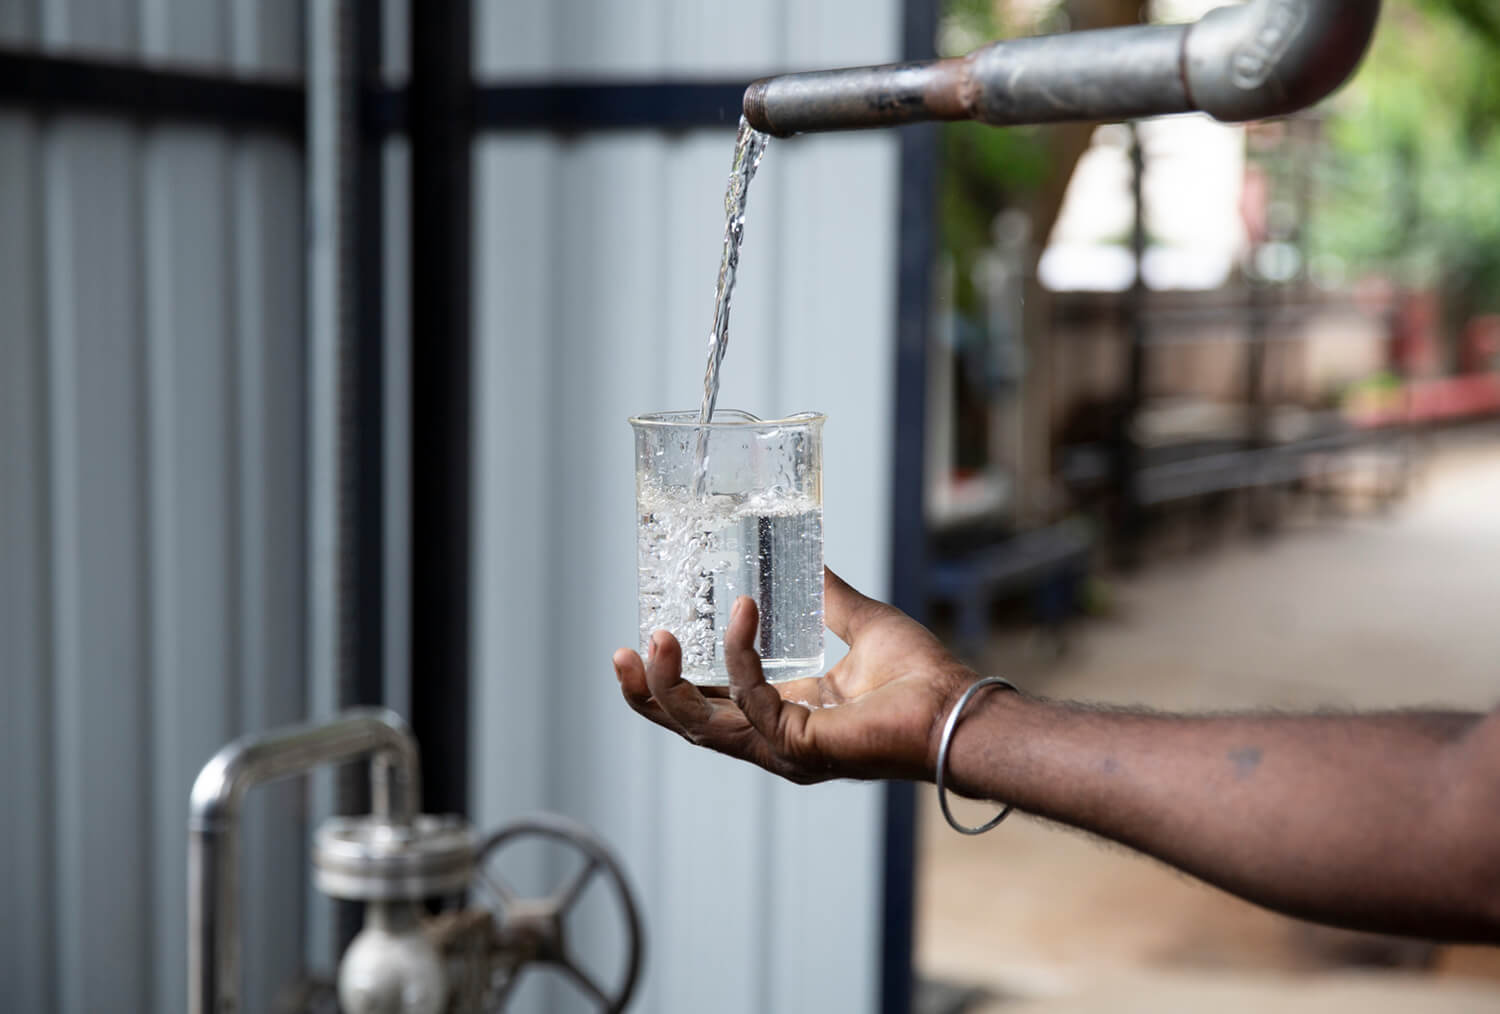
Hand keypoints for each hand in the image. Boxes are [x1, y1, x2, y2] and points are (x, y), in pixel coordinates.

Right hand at [613, 568, 980, 783]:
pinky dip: (740, 655)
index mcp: (784, 713)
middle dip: (648, 693)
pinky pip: (751, 700)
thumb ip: (825, 593)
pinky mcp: (799, 745)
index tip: (644, 638)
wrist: (956, 706)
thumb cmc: (920, 676)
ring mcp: (784, 748)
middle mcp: (776, 737)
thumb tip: (804, 553)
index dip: (671, 680)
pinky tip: (744, 612)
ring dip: (671, 683)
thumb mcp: (858, 621)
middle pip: (689, 726)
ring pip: (702, 725)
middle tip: (622, 652)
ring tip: (654, 638)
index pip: (710, 705)